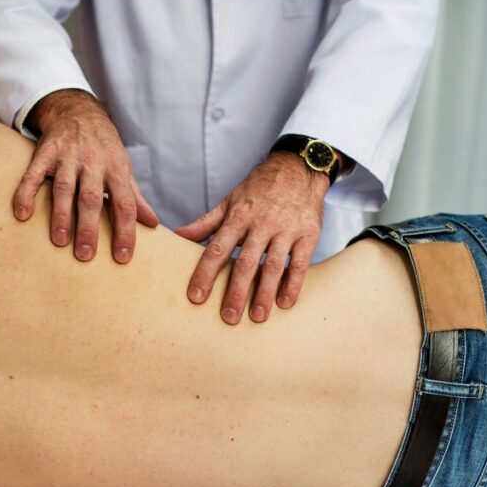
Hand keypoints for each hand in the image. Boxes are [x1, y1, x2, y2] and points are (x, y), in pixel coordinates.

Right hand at [15, 89, 159, 262]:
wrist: (78, 111)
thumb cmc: (104, 148)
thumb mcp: (123, 168)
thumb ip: (135, 197)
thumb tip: (154, 224)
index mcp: (116, 169)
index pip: (124, 204)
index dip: (125, 231)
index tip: (121, 257)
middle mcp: (93, 163)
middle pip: (92, 198)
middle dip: (89, 227)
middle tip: (85, 255)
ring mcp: (67, 157)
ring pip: (64, 187)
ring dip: (61, 215)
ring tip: (59, 241)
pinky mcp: (45, 152)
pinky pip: (33, 174)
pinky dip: (26, 192)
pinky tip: (22, 214)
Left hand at [175, 152, 328, 323]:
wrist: (298, 168)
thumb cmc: (259, 189)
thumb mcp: (230, 201)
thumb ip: (205, 223)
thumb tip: (178, 236)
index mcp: (238, 217)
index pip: (217, 249)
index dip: (205, 274)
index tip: (196, 297)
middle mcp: (262, 224)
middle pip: (246, 262)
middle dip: (236, 292)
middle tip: (228, 317)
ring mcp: (286, 229)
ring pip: (273, 266)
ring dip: (264, 293)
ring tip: (257, 317)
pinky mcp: (308, 234)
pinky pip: (300, 263)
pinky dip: (293, 284)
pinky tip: (285, 302)